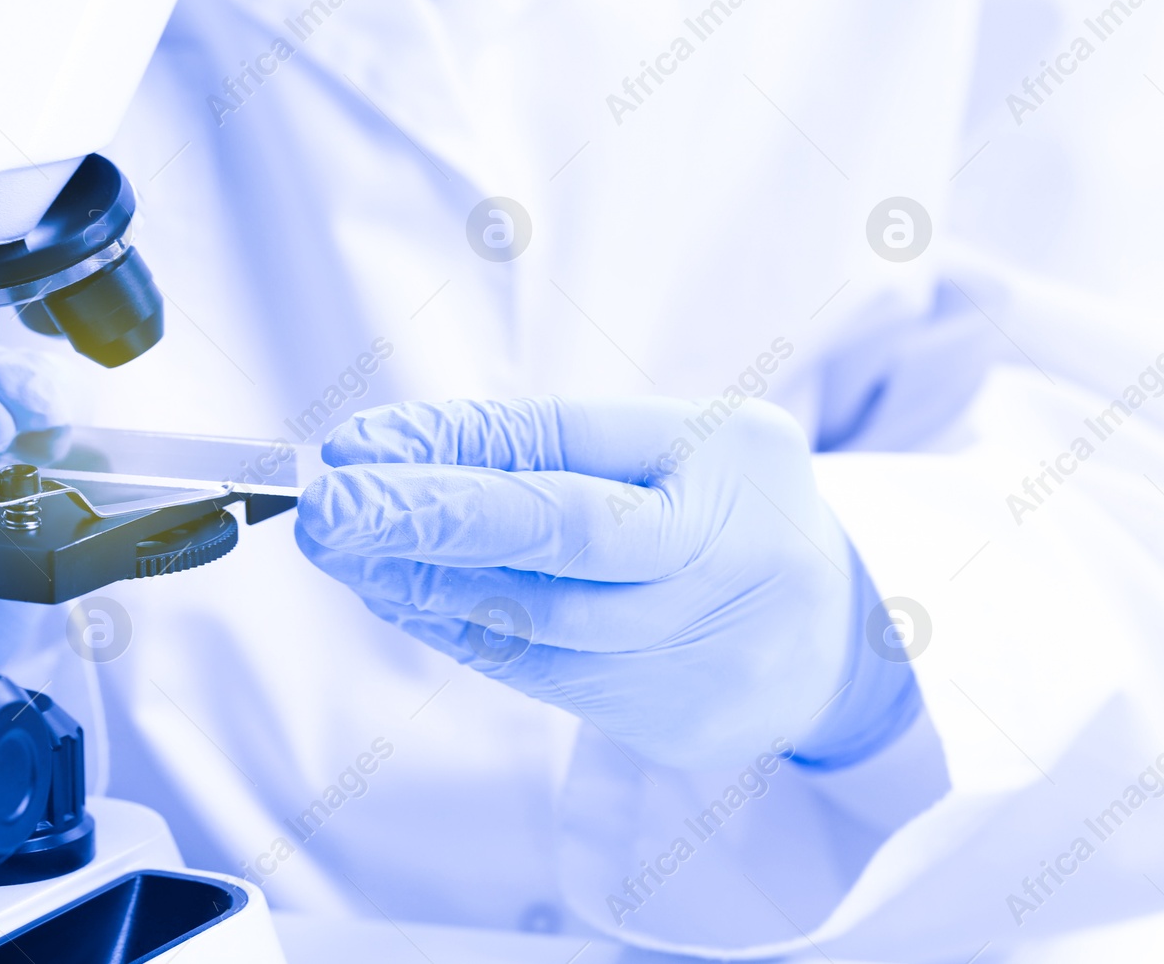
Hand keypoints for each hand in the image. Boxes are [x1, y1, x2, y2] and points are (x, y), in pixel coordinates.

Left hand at [295, 396, 919, 769]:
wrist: (832, 640)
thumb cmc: (739, 511)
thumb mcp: (682, 440)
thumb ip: (556, 442)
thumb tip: (401, 450)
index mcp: (737, 464)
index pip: (576, 460)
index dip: (458, 459)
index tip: (360, 452)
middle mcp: (729, 561)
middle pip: (561, 547)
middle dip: (429, 526)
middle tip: (330, 508)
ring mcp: (705, 653)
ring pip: (536, 626)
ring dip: (424, 589)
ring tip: (349, 552)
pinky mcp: (671, 722)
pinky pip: (542, 676)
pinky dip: (464, 633)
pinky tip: (406, 597)